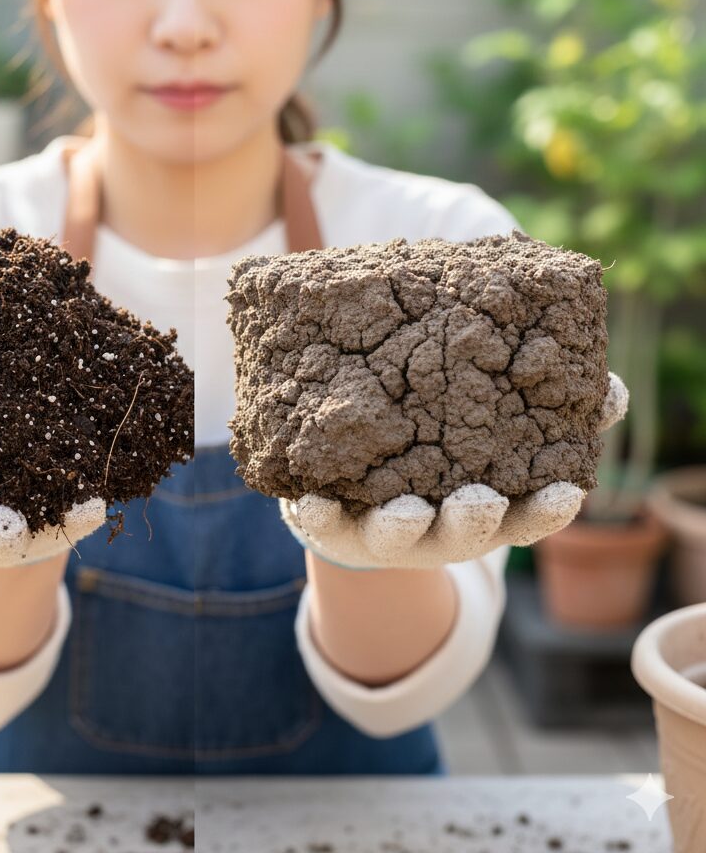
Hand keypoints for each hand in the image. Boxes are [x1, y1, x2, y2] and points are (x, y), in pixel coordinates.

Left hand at [279, 371, 628, 569]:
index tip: (566, 493)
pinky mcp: (335, 522)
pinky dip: (319, 514)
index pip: (526, 518)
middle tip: (480, 501)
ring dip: (402, 524)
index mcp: (483, 510)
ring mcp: (386, 531)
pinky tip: (311, 500)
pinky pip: (324, 522)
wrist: (360, 503)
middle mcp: (439, 527)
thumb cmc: (444, 462)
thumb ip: (549, 417)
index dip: (546, 511)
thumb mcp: (499, 442)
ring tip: (407, 509)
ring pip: (396, 534)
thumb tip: (611, 389)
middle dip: (473, 522)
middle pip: (462, 535)